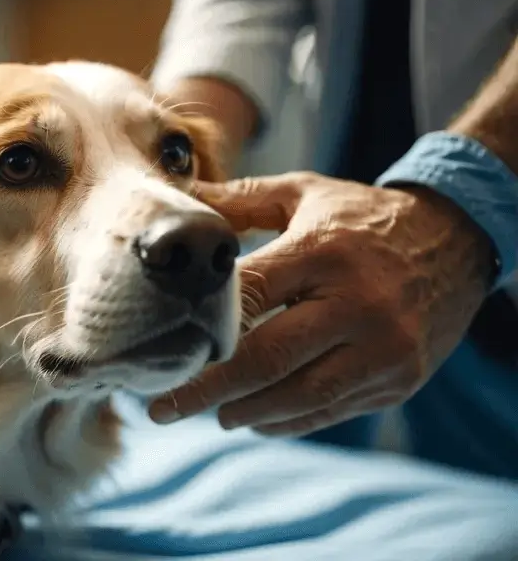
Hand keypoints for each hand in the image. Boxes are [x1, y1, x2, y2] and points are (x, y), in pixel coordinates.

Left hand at [149, 172, 495, 435]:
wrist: (457, 241)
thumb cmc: (362, 218)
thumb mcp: (304, 194)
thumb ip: (239, 202)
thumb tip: (176, 203)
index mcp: (323, 251)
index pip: (248, 296)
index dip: (199, 328)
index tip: (158, 348)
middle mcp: (356, 303)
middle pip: (265, 358)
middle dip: (205, 389)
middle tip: (160, 406)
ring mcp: (382, 348)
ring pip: (296, 396)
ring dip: (241, 412)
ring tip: (206, 414)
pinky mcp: (398, 380)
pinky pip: (328, 412)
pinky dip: (283, 421)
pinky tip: (252, 417)